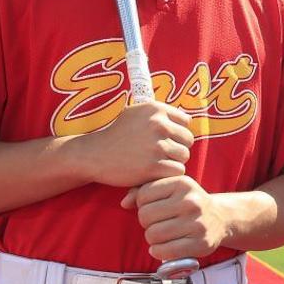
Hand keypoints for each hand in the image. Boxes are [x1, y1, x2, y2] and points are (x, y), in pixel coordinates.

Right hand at [73, 101, 193, 186]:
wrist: (94, 154)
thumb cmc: (117, 135)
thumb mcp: (136, 113)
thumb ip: (160, 114)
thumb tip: (190, 119)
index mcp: (156, 109)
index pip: (186, 122)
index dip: (176, 132)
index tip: (163, 139)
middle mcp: (158, 124)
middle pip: (188, 139)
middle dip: (176, 147)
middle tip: (159, 154)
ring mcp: (157, 145)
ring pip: (184, 156)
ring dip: (173, 161)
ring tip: (155, 162)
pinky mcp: (153, 165)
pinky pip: (177, 171)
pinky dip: (168, 174)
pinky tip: (154, 172)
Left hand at [121, 176, 225, 261]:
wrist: (220, 218)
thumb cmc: (188, 203)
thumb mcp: (170, 189)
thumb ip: (144, 190)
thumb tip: (125, 203)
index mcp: (182, 183)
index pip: (143, 195)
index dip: (143, 205)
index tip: (154, 208)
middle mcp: (191, 201)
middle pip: (145, 216)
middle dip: (146, 222)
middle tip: (157, 223)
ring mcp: (197, 223)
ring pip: (153, 234)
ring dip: (152, 238)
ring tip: (161, 235)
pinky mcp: (200, 243)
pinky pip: (164, 251)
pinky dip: (158, 252)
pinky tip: (162, 248)